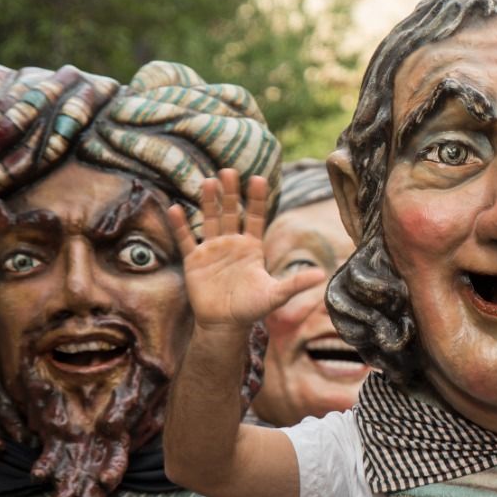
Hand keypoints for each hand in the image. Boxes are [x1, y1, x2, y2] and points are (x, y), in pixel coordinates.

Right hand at [166, 170, 325, 335]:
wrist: (224, 325)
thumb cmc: (251, 309)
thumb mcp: (275, 295)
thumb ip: (295, 283)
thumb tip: (322, 276)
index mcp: (252, 247)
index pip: (256, 217)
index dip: (257, 199)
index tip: (259, 178)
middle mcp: (232, 243)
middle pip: (231, 212)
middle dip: (231, 193)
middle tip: (229, 171)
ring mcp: (212, 250)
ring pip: (210, 220)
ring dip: (208, 202)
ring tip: (208, 182)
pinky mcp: (194, 261)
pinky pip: (186, 240)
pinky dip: (180, 226)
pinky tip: (174, 208)